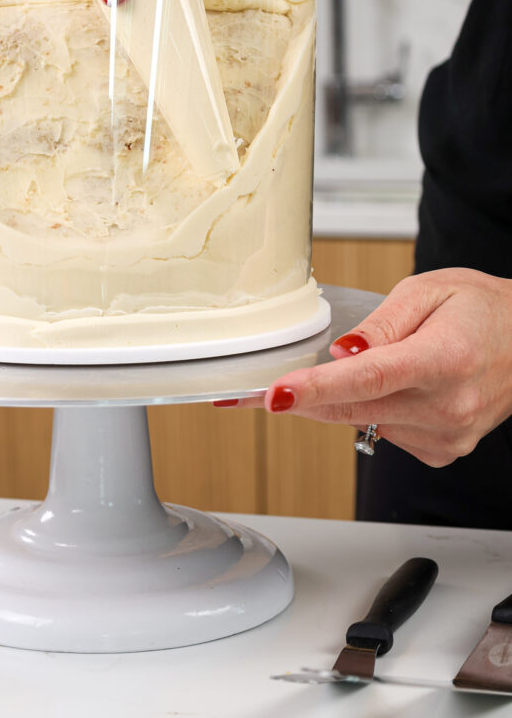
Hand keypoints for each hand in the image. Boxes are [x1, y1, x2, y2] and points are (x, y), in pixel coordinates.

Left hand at [217, 269, 511, 467]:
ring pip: (363, 422)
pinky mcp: (442, 451)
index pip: (367, 379)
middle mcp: (448, 406)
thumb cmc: (483, 310)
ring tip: (373, 363)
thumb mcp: (429, 291)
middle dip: (303, 398)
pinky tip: (397, 389)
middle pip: (353, 407)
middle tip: (259, 390)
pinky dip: (374, 412)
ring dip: (343, 400)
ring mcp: (447, 435)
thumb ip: (381, 323)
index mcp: (445, 359)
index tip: (275, 395)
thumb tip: (342, 352)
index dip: (315, 389)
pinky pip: (384, 432)